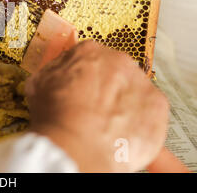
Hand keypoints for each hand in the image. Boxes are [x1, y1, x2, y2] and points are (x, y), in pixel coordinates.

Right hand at [26, 40, 169, 171]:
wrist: (75, 145)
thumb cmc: (55, 116)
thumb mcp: (38, 83)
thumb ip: (54, 71)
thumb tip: (58, 72)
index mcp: (89, 51)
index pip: (89, 57)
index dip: (83, 76)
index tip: (81, 89)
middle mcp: (117, 60)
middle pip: (115, 71)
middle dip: (106, 88)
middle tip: (93, 109)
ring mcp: (140, 82)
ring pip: (134, 90)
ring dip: (124, 104)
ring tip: (107, 125)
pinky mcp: (158, 105)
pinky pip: (151, 111)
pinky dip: (140, 121)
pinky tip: (122, 132)